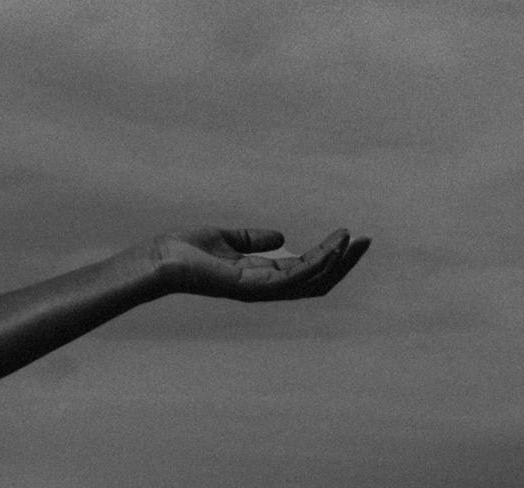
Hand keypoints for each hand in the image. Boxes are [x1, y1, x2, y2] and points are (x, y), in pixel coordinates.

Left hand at [150, 225, 368, 301]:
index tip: (349, 235)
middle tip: (365, 241)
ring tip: (352, 240)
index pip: (307, 269)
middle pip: (318, 278)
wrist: (159, 259)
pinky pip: (294, 278)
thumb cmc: (185, 251)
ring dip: (335, 260)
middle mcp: (267, 287)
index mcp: (263, 276)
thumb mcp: (225, 239)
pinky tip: (330, 249)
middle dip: (343, 261)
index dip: (330, 254)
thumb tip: (280, 237)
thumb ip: (252, 240)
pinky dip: (316, 264)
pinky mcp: (252, 287)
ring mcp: (261, 289)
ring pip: (312, 280)